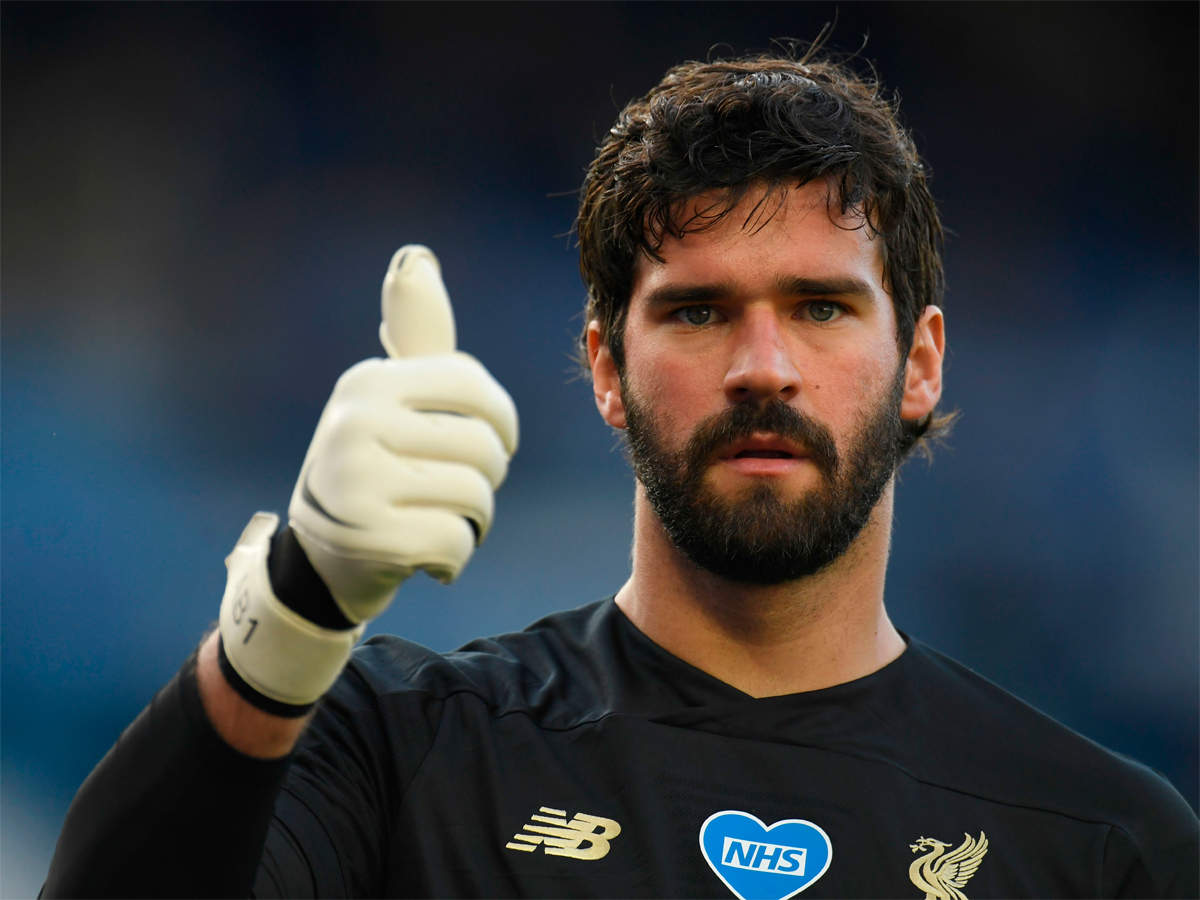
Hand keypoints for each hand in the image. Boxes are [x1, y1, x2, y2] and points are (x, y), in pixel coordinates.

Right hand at [288, 245, 518, 622]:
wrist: (320, 558)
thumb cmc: (374, 465)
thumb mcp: (390, 397)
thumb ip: (416, 335)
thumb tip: (416, 257)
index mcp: (368, 383)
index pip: (472, 387)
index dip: (501, 422)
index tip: (494, 442)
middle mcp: (354, 424)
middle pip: (482, 446)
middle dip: (486, 478)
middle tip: (456, 491)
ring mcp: (356, 482)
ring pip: (475, 496)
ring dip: (474, 519)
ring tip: (443, 520)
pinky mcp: (368, 539)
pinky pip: (456, 542)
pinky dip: (455, 556)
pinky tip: (429, 555)